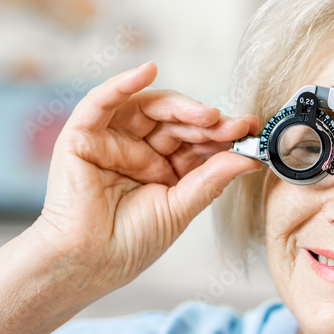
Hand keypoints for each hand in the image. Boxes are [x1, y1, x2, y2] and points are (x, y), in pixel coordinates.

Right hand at [30, 61, 260, 293]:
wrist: (92, 263)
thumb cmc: (131, 241)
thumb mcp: (181, 207)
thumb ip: (212, 180)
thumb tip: (249, 159)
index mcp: (164, 167)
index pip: (196, 141)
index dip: (223, 135)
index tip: (250, 133)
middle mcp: (139, 149)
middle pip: (177, 122)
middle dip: (209, 122)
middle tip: (237, 126)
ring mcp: (112, 140)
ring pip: (149, 108)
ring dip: (180, 106)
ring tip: (209, 115)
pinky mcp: (83, 136)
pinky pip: (101, 101)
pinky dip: (122, 83)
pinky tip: (146, 70)